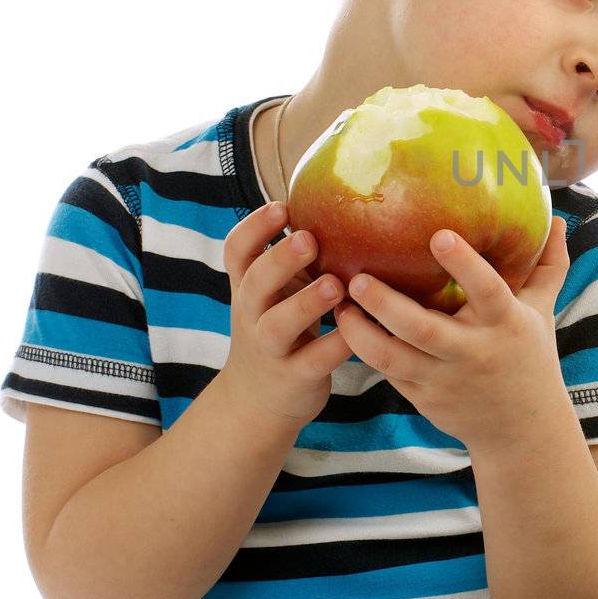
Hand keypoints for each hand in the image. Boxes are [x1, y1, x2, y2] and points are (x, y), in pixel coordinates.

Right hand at [218, 201, 352, 427]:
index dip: (253, 228)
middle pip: (253, 284)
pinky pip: (313, 361)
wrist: (258, 401)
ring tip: (335, 285)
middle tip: (308, 238)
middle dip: (278, 260)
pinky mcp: (294, 378)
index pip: (236, 252)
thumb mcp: (276, 293)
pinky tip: (361, 329)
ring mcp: (270, 349)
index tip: (281, 206)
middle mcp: (252, 315)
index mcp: (249, 287)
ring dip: (304, 304)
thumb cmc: (280, 328)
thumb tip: (339, 197)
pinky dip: (337, 345)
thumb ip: (294, 259)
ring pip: (278, 326)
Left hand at [334, 215, 571, 455]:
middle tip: (357, 277)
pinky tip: (347, 327)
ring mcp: (444, 380)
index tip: (438, 236)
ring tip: (340, 305)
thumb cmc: (531, 357)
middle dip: (385, 303)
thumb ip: (549, 265)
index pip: (487, 290)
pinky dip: (365, 351)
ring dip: (360, 332)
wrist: (522, 430)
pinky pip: (388, 373)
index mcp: (505, 323)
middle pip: (422, 328)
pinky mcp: (423, 398)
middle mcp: (473, 352)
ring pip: (392, 357)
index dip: (465, 264)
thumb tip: (556, 219)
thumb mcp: (544, 310)